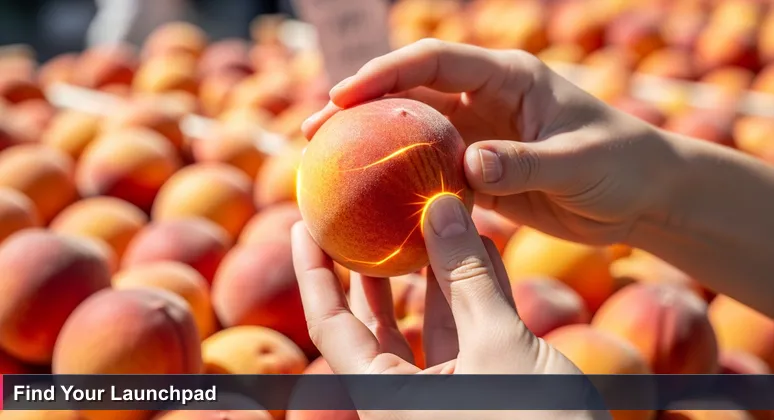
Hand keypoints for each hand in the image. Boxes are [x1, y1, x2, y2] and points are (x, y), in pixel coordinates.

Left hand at [291, 194, 608, 419]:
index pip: (329, 324)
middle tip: (364, 212)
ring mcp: (445, 391)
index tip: (302, 224)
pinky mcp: (482, 386)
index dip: (312, 271)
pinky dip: (472, 289)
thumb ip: (469, 279)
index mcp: (384, 396)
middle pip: (372, 320)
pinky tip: (480, 246)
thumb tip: (440, 208)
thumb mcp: (500, 346)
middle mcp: (404, 396)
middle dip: (370, 264)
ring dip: (430, 269)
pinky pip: (467, 330)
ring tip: (426, 215)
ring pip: (424, 321)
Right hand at [302, 39, 680, 246]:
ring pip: (412, 134)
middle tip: (312, 132)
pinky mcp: (479, 171)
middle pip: (409, 94)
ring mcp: (479, 135)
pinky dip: (400, 185)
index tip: (343, 96)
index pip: (434, 60)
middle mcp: (485, 99)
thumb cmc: (622, 165)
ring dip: (371, 148)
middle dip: (359, 108)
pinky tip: (370, 204)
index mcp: (507, 77)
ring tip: (325, 167)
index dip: (385, 73)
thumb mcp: (578, 162)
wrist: (642, 195)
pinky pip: (430, 174)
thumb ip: (525, 163)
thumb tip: (468, 167)